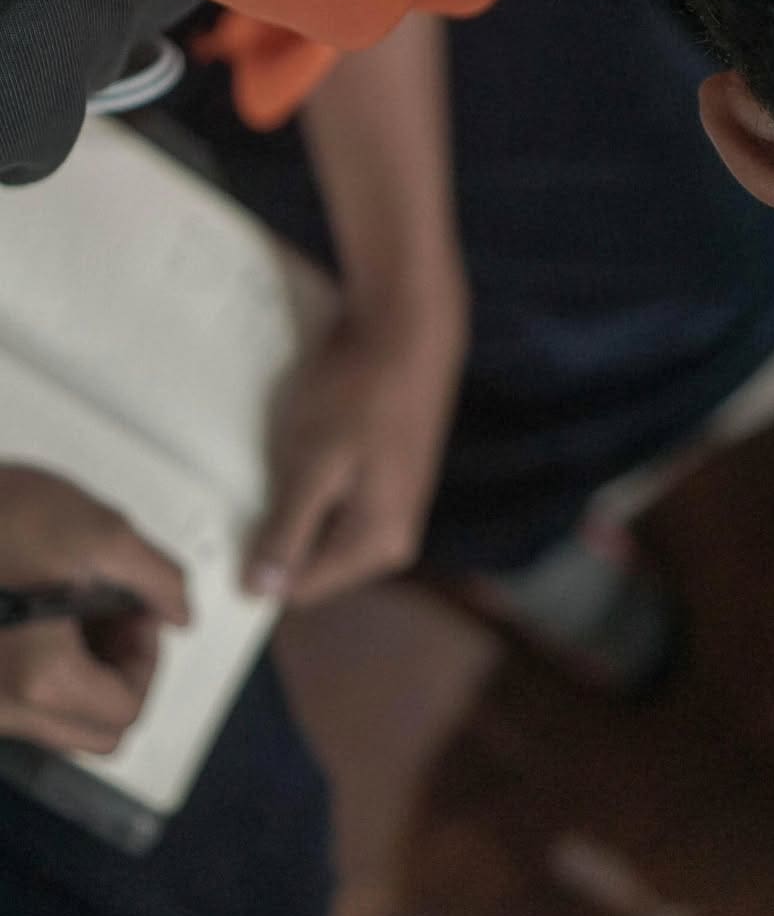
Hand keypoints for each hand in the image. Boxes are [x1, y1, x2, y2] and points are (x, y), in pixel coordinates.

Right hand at [0, 465, 188, 753]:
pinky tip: (44, 612)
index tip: (139, 614)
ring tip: (78, 604)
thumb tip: (180, 614)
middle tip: (117, 615)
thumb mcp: (99, 531)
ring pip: (54, 719)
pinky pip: (19, 700)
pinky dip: (45, 667)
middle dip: (119, 673)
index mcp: (38, 680)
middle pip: (92, 732)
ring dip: (83, 671)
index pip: (125, 712)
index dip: (147, 658)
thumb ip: (159, 579)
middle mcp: (0, 708)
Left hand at [247, 302, 465, 606]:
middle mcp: (392, 534)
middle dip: (276, 530)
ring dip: (293, 499)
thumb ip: (288, 529)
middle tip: (252, 483)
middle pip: (313, 559)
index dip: (256, 566)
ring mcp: (393, 503)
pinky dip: (312, 477)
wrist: (408, 326)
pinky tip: (305, 441)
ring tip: (281, 454)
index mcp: (377, 542)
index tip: (222, 535)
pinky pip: (337, 497)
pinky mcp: (388, 475)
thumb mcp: (313, 462)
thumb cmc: (362, 390)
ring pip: (323, 525)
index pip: (299, 589)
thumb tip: (262, 589)